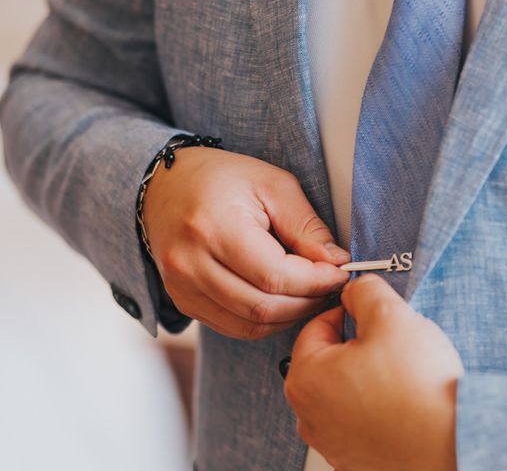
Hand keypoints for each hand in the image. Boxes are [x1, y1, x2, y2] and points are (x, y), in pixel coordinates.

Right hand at [143, 146, 349, 338]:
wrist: (166, 186)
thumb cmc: (221, 179)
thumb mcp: (272, 185)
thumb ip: (306, 226)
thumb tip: (336, 263)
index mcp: (212, 228)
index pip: (275, 276)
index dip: (316, 282)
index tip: (340, 273)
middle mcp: (190, 264)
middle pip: (263, 307)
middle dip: (307, 302)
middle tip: (330, 286)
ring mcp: (182, 287)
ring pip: (250, 324)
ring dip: (289, 316)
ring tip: (310, 294)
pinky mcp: (183, 301)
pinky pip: (234, 327)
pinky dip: (265, 320)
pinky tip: (283, 301)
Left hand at [285, 274, 463, 470]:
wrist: (455, 446)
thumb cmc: (420, 390)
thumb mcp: (391, 317)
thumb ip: (364, 292)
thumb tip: (355, 289)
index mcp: (305, 379)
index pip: (317, 327)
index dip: (347, 313)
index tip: (371, 314)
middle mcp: (309, 416)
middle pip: (329, 360)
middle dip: (358, 346)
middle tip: (392, 345)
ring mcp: (331, 442)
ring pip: (345, 390)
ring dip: (368, 377)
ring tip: (402, 376)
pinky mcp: (355, 460)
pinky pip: (360, 420)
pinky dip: (376, 408)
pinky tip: (402, 403)